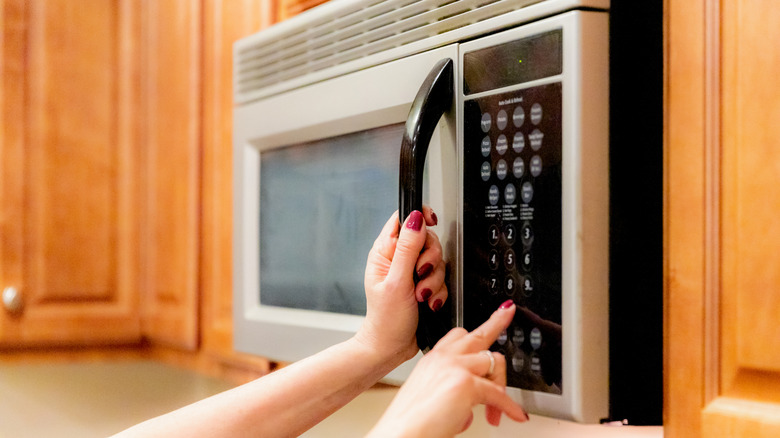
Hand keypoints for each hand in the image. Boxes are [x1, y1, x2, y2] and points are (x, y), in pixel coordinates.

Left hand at [358, 208, 446, 363]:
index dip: (419, 216)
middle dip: (430, 259)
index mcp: (384, 252)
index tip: (432, 223)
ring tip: (422, 296)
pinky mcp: (424, 285)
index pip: (403, 218)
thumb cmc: (386, 320)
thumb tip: (415, 218)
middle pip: (427, 239)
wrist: (391, 347)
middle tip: (420, 274)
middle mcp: (398, 259)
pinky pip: (442, 278)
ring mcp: (412, 272)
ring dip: (434, 280)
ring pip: (437, 260)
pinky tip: (429, 303)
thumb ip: (407, 249)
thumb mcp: (397, 282)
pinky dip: (439, 292)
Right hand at [368, 301, 528, 437]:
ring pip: (494, 364)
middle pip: (480, 337)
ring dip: (501, 388)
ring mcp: (456, 367)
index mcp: (433, 359)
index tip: (496, 311)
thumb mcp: (433, 398)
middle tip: (507, 314)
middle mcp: (444, 358)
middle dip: (497, 324)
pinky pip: (499, 394)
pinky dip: (509, 407)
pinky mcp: (466, 383)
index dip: (481, 324)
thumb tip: (471, 407)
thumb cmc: (412, 422)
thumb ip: (453, 392)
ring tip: (495, 411)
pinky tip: (514, 415)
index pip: (459, 334)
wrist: (402, 434)